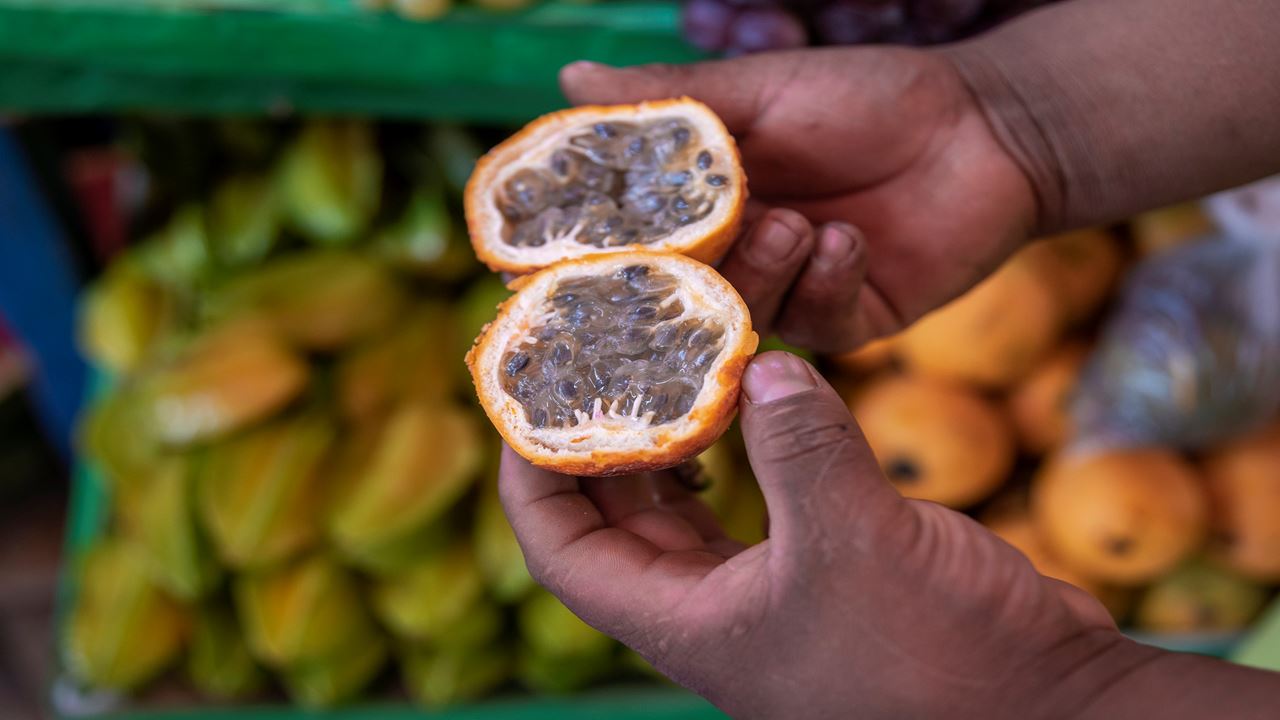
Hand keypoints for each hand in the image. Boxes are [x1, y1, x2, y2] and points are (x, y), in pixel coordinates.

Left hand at [500, 351, 1152, 718]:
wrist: (1047, 709)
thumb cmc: (944, 662)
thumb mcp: (856, 542)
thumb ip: (799, 446)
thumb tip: (760, 365)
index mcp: (685, 622)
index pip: (561, 544)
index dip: (531, 467)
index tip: (530, 389)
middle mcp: (710, 608)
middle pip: (614, 511)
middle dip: (600, 429)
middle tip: (596, 348)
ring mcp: (764, 589)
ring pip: (685, 499)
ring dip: (672, 429)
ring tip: (666, 358)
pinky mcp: (821, 566)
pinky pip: (756, 492)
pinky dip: (746, 440)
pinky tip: (757, 394)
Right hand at [560, 48, 1035, 352]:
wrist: (984, 126)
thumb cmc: (869, 97)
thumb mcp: (764, 88)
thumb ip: (672, 99)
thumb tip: (571, 79)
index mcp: (706, 203)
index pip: (637, 237)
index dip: (605, 246)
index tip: (571, 249)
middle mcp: (740, 255)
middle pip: (682, 287)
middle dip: (682, 272)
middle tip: (687, 247)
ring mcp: (793, 292)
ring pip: (745, 309)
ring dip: (764, 267)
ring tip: (795, 223)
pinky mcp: (850, 319)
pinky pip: (817, 323)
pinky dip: (827, 279)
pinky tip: (848, 239)